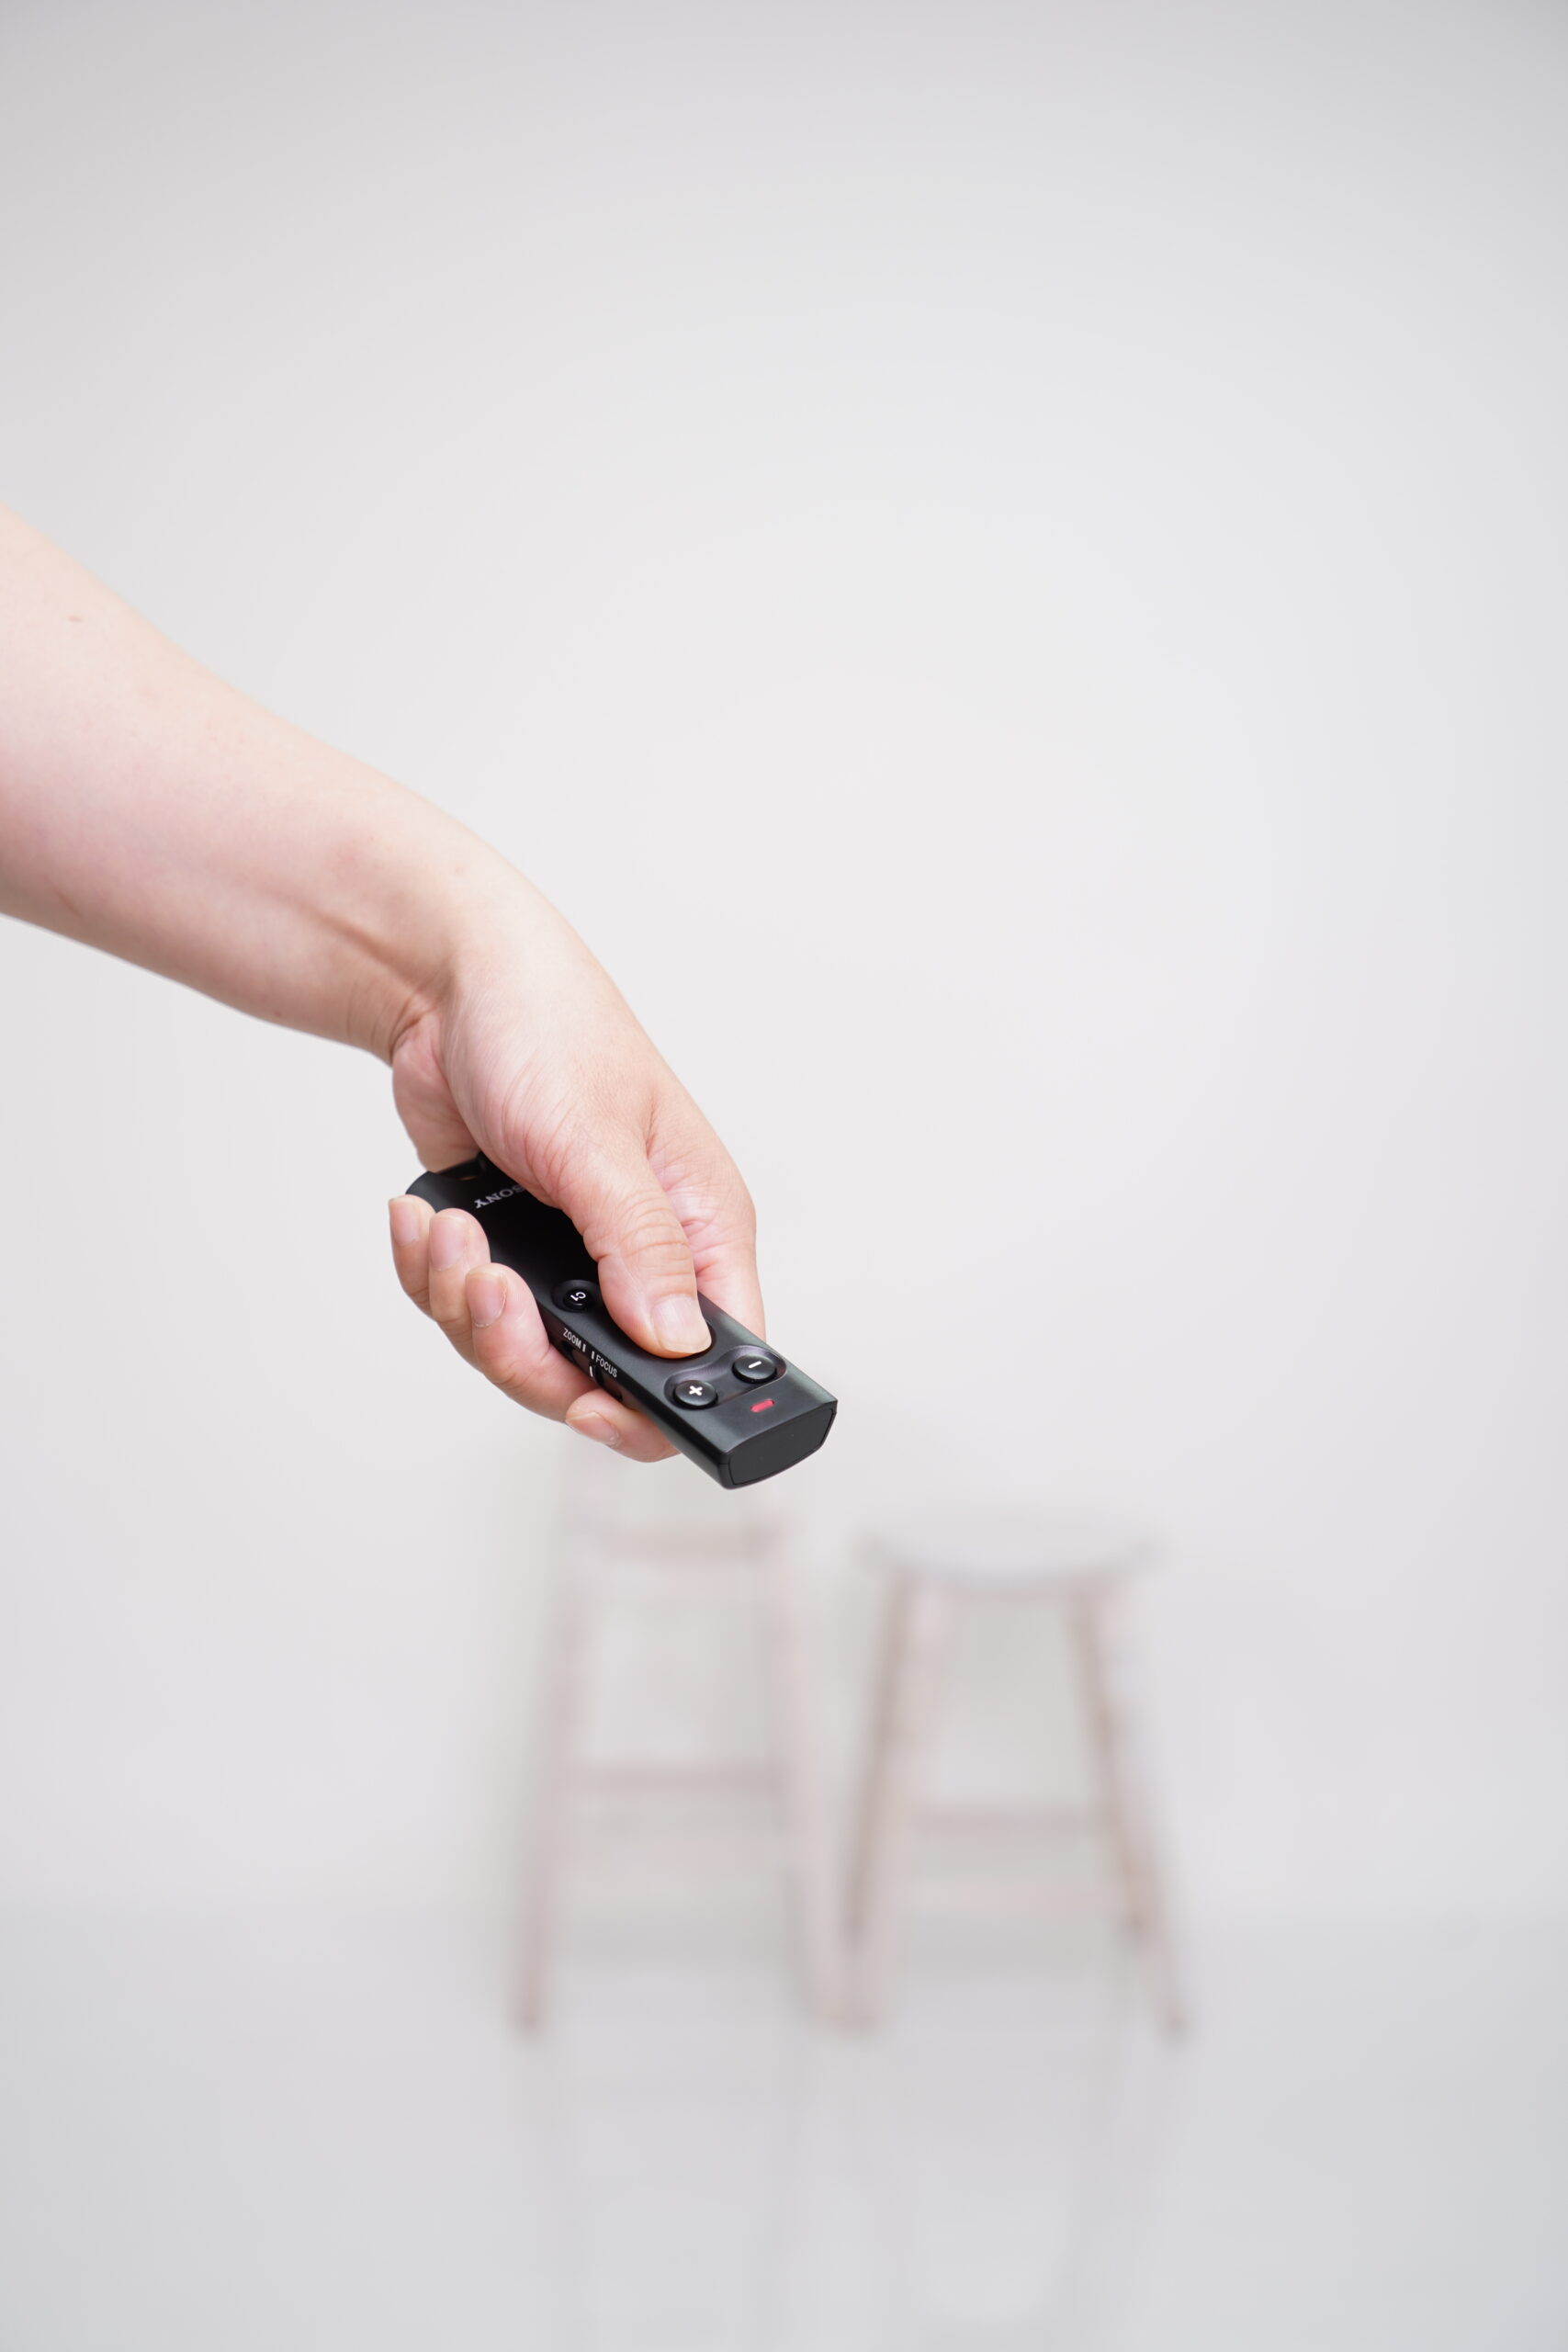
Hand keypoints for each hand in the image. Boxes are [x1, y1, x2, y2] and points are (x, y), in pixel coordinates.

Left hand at [384, 887, 762, 1461]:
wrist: (447, 983)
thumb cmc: (548, 1028)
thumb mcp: (598, 1142)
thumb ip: (641, 1248)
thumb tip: (678, 1341)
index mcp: (700, 1230)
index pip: (713, 1362)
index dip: (657, 1407)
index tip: (589, 1405)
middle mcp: (641, 1257)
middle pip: (601, 1383)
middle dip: (526, 1351)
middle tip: (491, 1290)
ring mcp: (569, 1262)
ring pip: (521, 1357)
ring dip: (467, 1305)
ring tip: (453, 1233)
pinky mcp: (506, 1255)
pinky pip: (463, 1314)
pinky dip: (432, 1276)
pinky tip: (429, 1219)